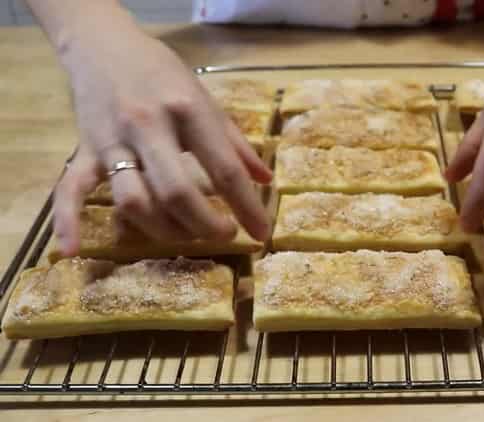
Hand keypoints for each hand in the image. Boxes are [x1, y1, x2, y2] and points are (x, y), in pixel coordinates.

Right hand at [54, 26, 271, 255]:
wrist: (104, 45)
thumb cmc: (163, 74)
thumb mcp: (207, 100)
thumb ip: (236, 143)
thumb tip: (265, 180)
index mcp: (188, 110)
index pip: (224, 169)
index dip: (247, 207)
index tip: (261, 234)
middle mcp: (149, 126)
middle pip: (177, 193)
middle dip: (205, 225)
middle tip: (224, 234)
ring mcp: (113, 140)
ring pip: (133, 200)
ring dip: (163, 230)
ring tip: (187, 235)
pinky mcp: (84, 150)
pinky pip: (69, 189)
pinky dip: (67, 221)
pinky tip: (73, 250)